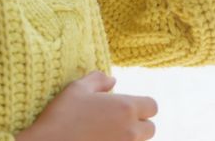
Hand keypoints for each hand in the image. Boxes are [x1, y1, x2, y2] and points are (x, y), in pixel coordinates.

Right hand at [15, 71, 157, 140]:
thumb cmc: (61, 116)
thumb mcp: (77, 89)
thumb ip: (98, 80)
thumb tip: (113, 80)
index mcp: (126, 107)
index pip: (153, 106)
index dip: (143, 106)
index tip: (128, 107)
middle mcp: (130, 130)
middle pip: (150, 129)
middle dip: (139, 125)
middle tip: (118, 122)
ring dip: (129, 138)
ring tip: (108, 133)